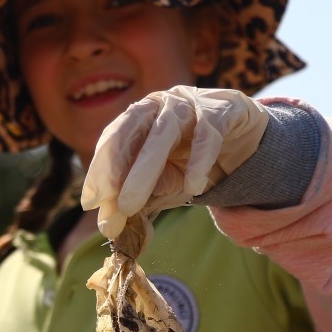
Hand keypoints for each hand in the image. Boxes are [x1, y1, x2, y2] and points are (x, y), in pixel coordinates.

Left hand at [81, 86, 270, 239]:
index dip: (99, 169)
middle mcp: (158, 105)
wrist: (241, 136)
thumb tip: (109, 227)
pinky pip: (207, 135)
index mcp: (139, 117)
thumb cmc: (192, 156)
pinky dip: (198, 161)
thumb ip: (139, 198)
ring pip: (163, 132)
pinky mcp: (220, 111)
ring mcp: (188, 104)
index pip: (113, 139)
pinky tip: (193, 187)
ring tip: (132, 204)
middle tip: (112, 206)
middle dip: (116, 170)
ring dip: (145, 169)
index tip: (90, 202)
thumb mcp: (163, 180)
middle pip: (131, 132)